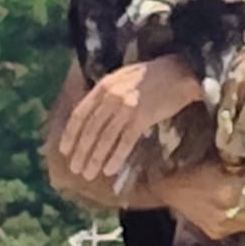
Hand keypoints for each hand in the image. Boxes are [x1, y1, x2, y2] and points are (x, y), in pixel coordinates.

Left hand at [60, 55, 202, 181]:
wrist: (180, 72)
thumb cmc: (152, 77)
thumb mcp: (122, 79)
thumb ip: (106, 95)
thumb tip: (92, 117)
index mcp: (103, 87)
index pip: (79, 114)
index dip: (70, 134)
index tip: (64, 150)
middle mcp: (111, 97)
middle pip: (90, 129)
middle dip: (80, 151)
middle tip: (75, 169)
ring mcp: (127, 107)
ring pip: (104, 138)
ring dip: (94, 158)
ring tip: (88, 173)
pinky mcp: (143, 117)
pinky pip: (125, 142)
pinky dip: (116, 157)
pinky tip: (109, 169)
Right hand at [161, 161, 244, 241]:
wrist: (170, 190)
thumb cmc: (195, 173)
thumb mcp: (220, 165)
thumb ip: (242, 169)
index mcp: (230, 192)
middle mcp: (228, 213)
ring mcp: (222, 226)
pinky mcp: (216, 233)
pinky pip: (237, 229)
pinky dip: (239, 222)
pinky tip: (233, 211)